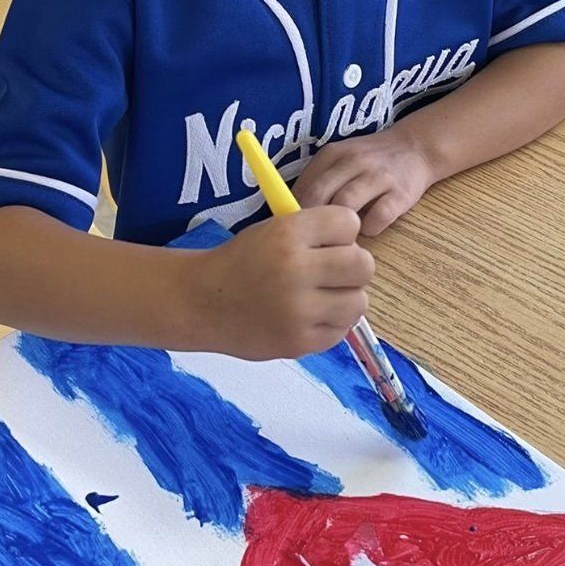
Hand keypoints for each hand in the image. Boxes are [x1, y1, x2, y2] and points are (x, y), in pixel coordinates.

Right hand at [197, 206, 372, 359]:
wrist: (201, 303)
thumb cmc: (242, 262)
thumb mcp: (272, 229)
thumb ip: (316, 232)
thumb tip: (361, 246)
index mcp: (287, 234)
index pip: (349, 223)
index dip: (341, 232)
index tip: (327, 241)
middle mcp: (295, 270)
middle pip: (363, 265)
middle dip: (353, 266)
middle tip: (333, 271)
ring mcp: (297, 311)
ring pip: (358, 302)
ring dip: (345, 298)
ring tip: (321, 296)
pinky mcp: (298, 342)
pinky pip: (341, 331)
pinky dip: (330, 324)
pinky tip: (308, 316)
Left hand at [292, 124, 435, 235]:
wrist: (414, 148)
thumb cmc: (368, 161)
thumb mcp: (339, 160)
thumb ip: (316, 181)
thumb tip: (289, 215)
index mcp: (332, 154)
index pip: (302, 186)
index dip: (294, 212)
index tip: (294, 231)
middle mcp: (353, 162)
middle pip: (320, 196)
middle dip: (312, 222)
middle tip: (314, 240)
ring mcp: (378, 177)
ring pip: (346, 206)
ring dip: (339, 228)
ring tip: (340, 238)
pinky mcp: (400, 193)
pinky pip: (378, 218)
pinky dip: (369, 229)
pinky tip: (368, 229)